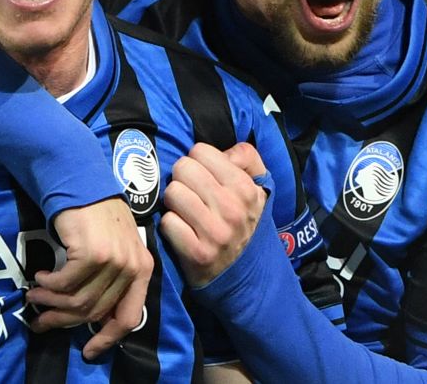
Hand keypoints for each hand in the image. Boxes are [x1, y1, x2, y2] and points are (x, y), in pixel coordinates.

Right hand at [26, 196, 152, 359]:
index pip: (129, 317)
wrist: (83, 183)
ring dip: (51, 302)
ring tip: (34, 295)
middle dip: (64, 321)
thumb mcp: (116, 249)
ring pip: (78, 300)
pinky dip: (49, 284)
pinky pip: (65, 283)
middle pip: (96, 312)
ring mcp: (114, 260)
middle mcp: (132, 267)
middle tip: (41, 322)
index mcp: (143, 269)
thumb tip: (93, 320)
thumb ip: (112, 282)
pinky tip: (40, 276)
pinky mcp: (92, 253)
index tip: (89, 352)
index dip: (108, 339)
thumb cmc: (97, 217)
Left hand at [159, 142, 267, 286]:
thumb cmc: (245, 221)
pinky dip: (170, 226)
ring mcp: (214, 232)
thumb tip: (224, 151)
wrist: (247, 275)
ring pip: (172, 193)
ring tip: (186, 212)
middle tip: (191, 194)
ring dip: (174, 202)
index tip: (203, 178)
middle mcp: (232, 208)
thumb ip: (247, 157)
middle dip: (183, 179)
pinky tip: (182, 231)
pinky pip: (167, 222)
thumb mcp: (258, 186)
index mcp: (245, 187)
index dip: (197, 162)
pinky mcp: (197, 253)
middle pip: (182, 168)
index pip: (200, 151)